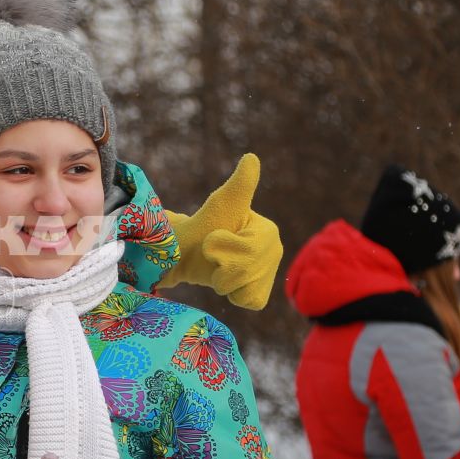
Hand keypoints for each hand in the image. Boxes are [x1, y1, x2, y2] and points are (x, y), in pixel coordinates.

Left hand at [160, 153, 283, 310]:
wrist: (184, 255)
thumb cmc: (199, 228)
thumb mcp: (220, 206)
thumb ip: (240, 185)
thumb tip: (252, 158)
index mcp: (269, 230)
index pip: (249, 252)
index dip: (223, 247)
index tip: (215, 237)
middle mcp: (275, 250)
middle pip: (248, 271)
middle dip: (221, 266)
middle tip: (214, 257)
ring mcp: (269, 273)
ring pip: (247, 287)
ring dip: (224, 281)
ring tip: (219, 270)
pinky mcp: (260, 294)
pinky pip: (250, 301)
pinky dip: (233, 295)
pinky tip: (228, 284)